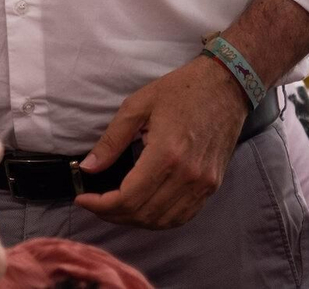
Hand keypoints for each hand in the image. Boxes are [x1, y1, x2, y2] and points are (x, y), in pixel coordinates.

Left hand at [74, 55, 249, 228]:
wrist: (226, 86)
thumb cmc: (180, 90)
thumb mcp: (137, 106)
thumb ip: (111, 141)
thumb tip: (88, 168)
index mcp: (166, 154)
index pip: (129, 198)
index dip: (101, 205)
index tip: (82, 199)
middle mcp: (188, 176)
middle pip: (144, 214)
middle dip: (112, 215)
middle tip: (94, 204)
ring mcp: (204, 184)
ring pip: (164, 221)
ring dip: (134, 221)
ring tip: (113, 208)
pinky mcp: (212, 185)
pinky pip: (183, 216)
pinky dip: (159, 219)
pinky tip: (142, 209)